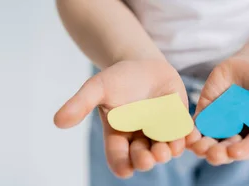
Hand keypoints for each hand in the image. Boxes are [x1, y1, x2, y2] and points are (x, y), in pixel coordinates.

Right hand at [54, 60, 188, 177]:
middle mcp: (139, 139)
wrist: (143, 64)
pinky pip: (184, 136)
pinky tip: (190, 139)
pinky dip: (187, 139)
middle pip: (143, 158)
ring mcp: (160, 133)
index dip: (122, 165)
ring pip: (166, 150)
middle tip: (151, 156)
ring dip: (169, 151)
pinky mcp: (178, 124)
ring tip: (170, 147)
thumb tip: (58, 122)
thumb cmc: (117, 78)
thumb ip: (79, 104)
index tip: (126, 168)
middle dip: (147, 160)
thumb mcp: (97, 88)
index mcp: (118, 137)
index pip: (118, 158)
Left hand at [186, 59, 248, 165]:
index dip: (243, 151)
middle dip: (220, 154)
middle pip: (227, 150)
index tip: (235, 152)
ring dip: (203, 148)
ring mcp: (219, 125)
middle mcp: (237, 135)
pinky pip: (196, 126)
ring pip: (209, 142)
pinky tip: (188, 135)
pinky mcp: (204, 114)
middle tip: (214, 154)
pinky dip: (191, 133)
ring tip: (199, 148)